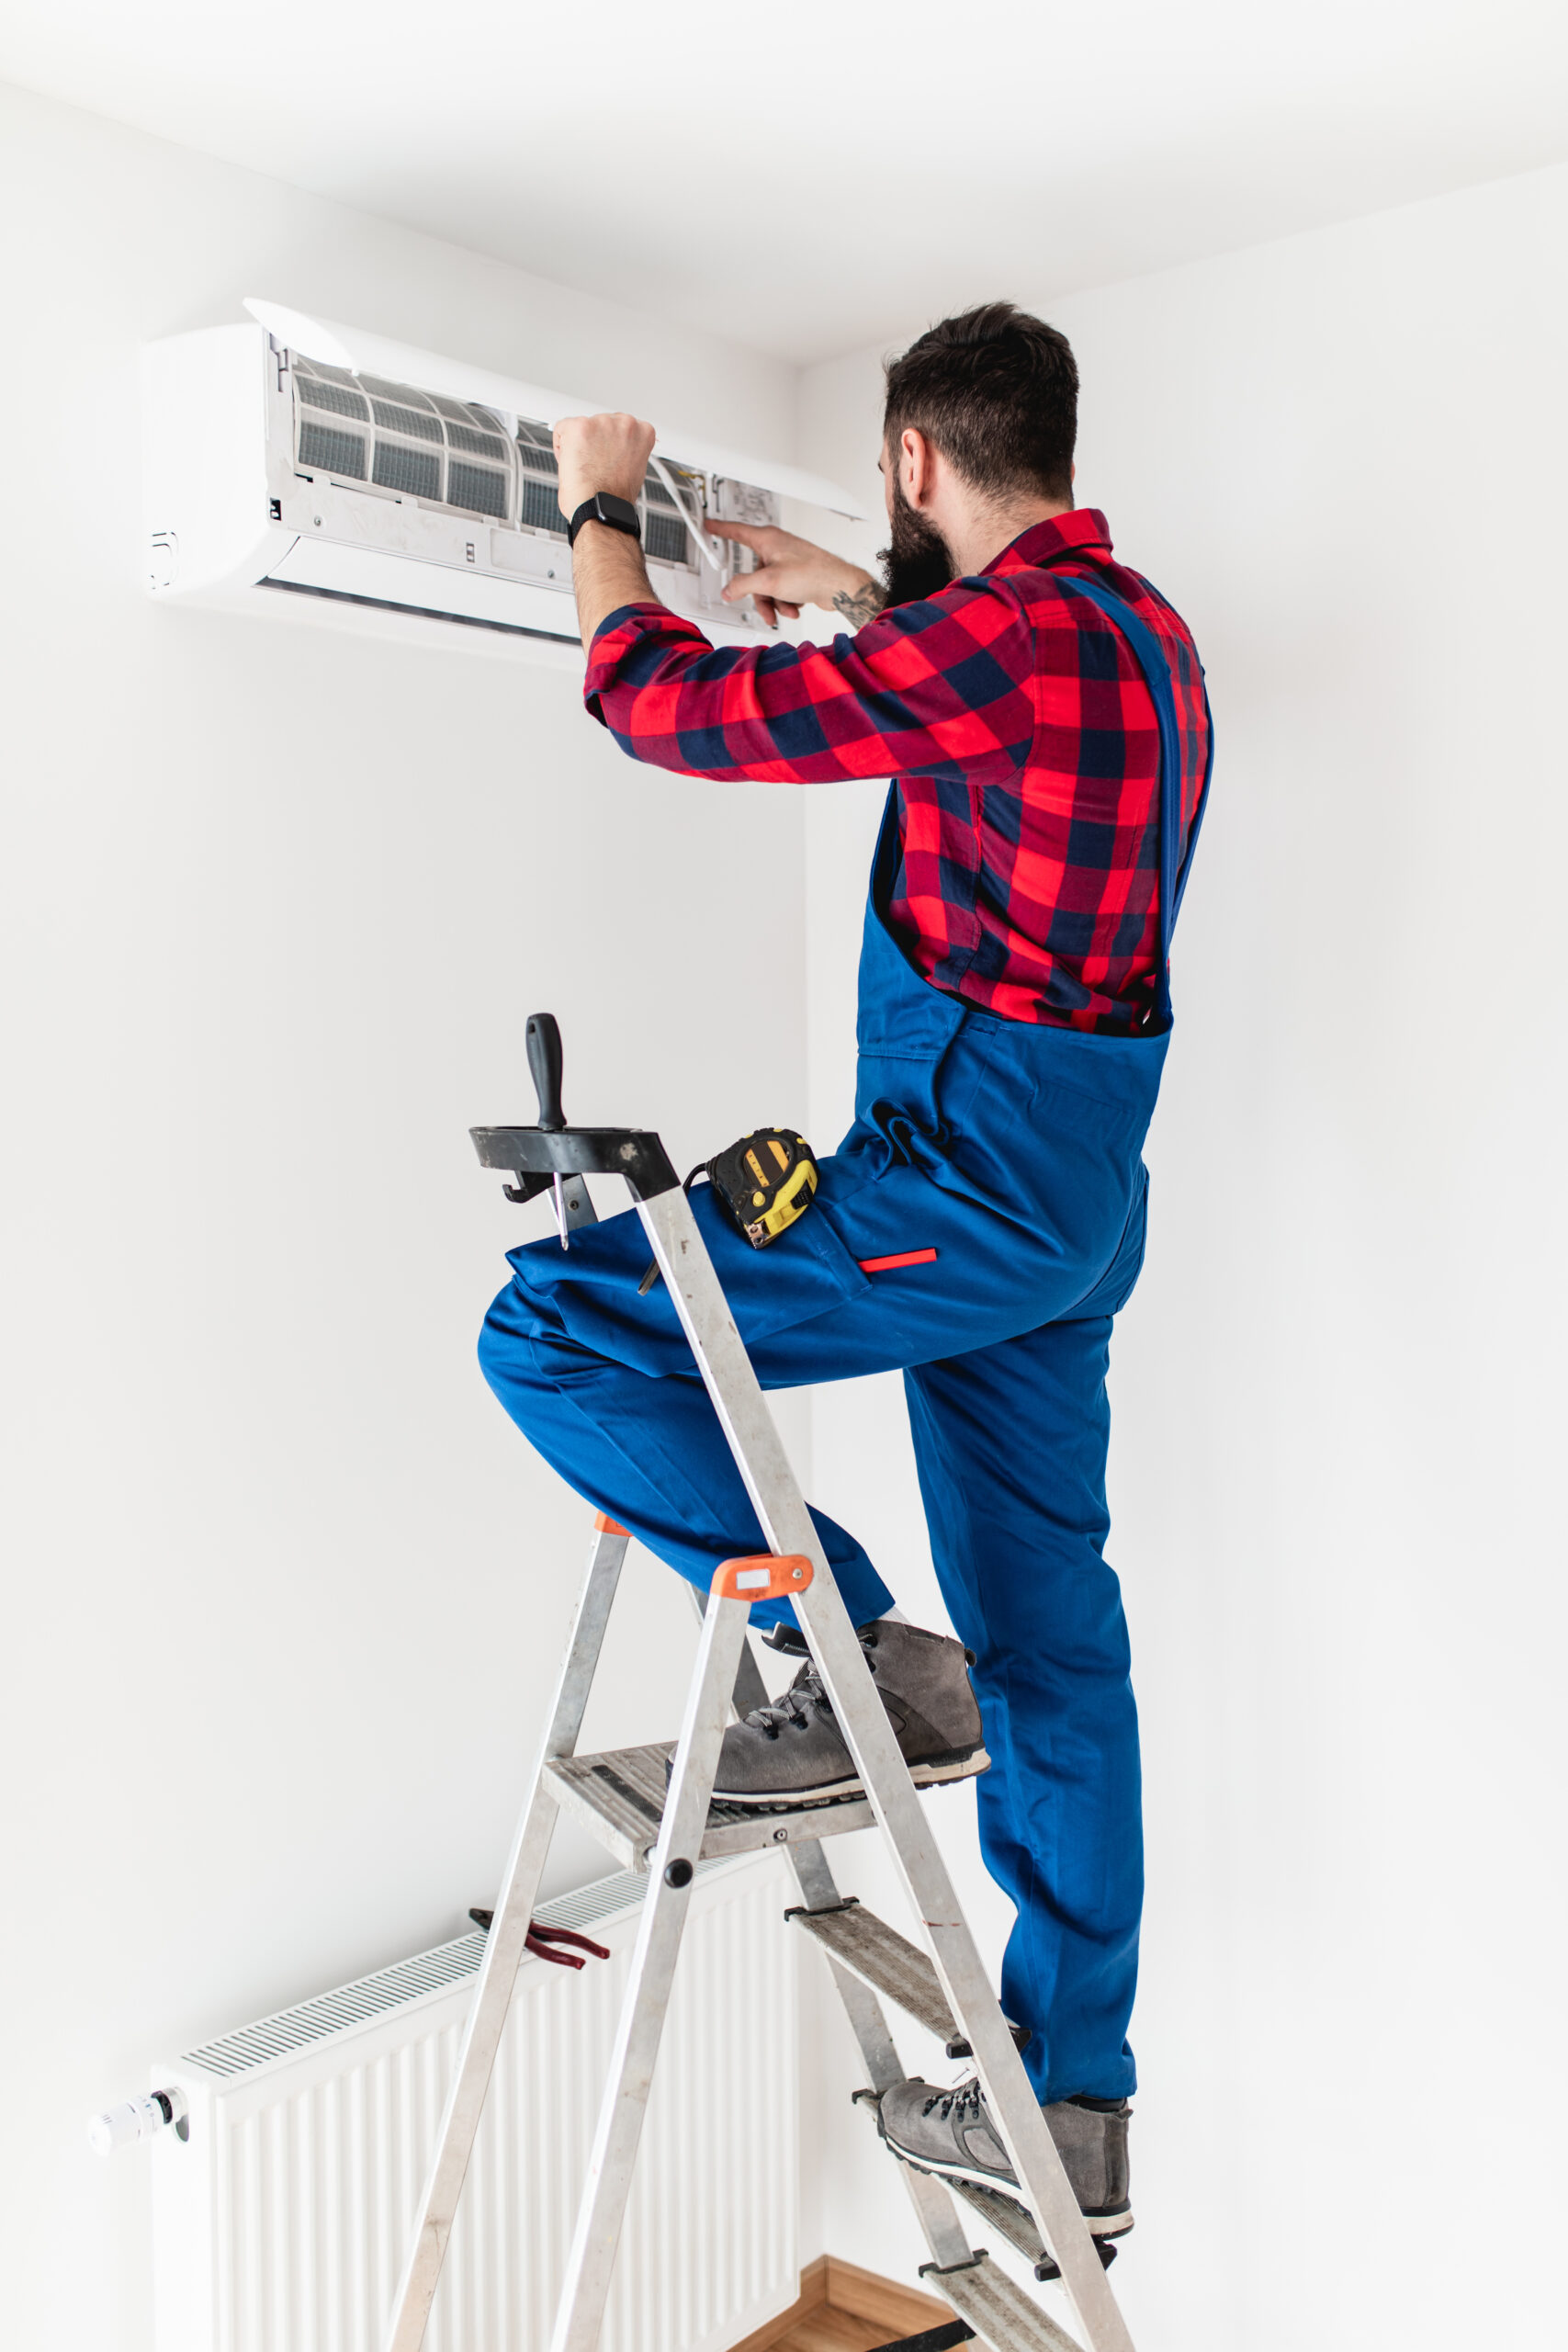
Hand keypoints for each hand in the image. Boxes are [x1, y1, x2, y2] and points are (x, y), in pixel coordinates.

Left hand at [553, 412, 655, 519]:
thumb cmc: (615, 498)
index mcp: (642, 431)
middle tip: (596, 466)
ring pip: (581, 427)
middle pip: (599, 423)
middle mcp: (624, 422)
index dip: (610, 445)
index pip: (620, 426)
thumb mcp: (635, 468)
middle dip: (594, 442)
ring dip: (579, 445)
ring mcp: (601, 423)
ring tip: (586, 468)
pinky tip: (573, 464)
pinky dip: (561, 448)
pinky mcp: (579, 426)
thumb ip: (628, 450)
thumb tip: (615, 447)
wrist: (601, 509)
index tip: (608, 457)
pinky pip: (561, 429)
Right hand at [707, 521, 883, 629]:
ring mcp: (787, 562)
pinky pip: (780, 591)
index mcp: (768, 539)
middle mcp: (777, 547)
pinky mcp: (796, 575)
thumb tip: (729, 590)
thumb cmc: (813, 573)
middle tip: (764, 607)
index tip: (709, 525)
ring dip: (774, 602)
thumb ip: (743, 585)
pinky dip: (785, 602)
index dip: (720, 529)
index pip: (736, 531)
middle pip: (753, 573)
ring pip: (766, 586)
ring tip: (785, 610)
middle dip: (759, 595)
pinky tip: (795, 607)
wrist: (839, 587)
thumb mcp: (769, 582)